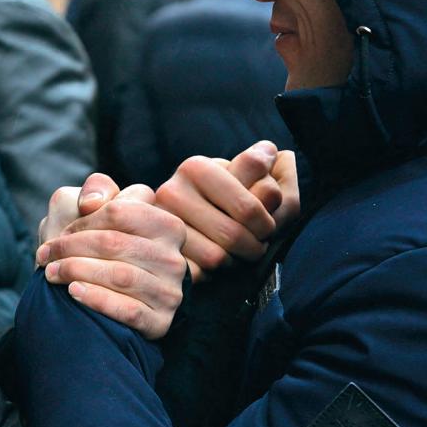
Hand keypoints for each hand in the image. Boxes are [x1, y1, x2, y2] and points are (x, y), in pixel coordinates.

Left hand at [36, 174, 187, 339]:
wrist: (94, 310)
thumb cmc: (91, 251)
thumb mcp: (88, 211)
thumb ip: (95, 189)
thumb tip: (92, 203)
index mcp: (166, 224)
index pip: (120, 211)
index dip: (83, 221)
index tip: (61, 233)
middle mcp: (173, 257)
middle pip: (115, 243)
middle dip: (71, 248)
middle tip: (45, 256)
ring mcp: (170, 291)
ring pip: (120, 276)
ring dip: (77, 272)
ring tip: (52, 274)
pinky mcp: (160, 322)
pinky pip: (128, 310)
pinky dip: (96, 299)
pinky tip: (74, 292)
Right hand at [156, 141, 299, 280]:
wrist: (191, 228)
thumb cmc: (232, 203)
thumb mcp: (255, 184)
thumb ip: (269, 175)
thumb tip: (270, 152)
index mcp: (196, 167)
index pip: (249, 206)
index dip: (268, 223)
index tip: (266, 226)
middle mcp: (171, 191)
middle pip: (233, 235)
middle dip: (254, 246)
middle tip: (256, 245)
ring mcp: (160, 224)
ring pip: (216, 257)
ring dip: (235, 262)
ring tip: (237, 253)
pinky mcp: (156, 253)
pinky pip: (197, 274)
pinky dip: (212, 274)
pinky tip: (215, 264)